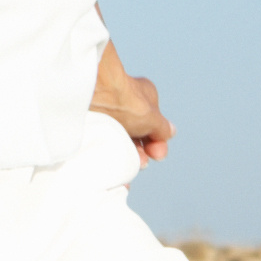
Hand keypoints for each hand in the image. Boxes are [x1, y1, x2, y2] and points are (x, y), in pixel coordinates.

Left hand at [88, 38, 172, 161]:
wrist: (91, 96)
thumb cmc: (125, 103)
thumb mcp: (151, 118)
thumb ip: (162, 128)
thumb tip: (170, 132)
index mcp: (142, 98)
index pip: (152, 125)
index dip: (156, 142)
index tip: (157, 155)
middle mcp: (124, 105)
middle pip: (135, 134)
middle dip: (140, 152)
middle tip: (141, 162)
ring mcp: (107, 113)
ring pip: (118, 139)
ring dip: (124, 154)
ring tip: (125, 164)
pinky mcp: (91, 122)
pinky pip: (101, 141)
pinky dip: (106, 152)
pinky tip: (110, 162)